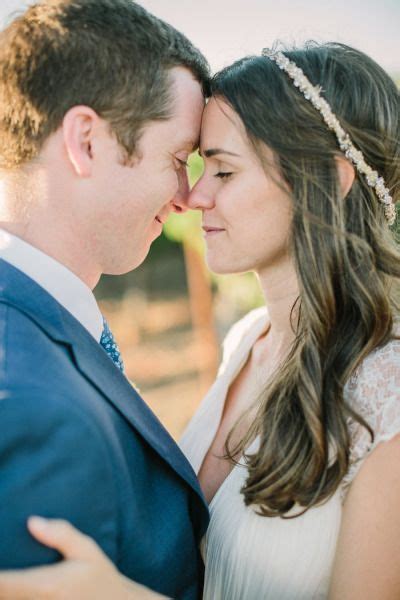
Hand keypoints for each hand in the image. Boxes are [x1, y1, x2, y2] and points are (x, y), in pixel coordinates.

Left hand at [0, 517, 166, 599]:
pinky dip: (12, 595)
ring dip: (5, 589)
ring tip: (9, 574)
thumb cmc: (99, 577)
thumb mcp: (87, 550)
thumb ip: (60, 535)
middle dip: (0, 579)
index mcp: (45, 585)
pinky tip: (15, 587)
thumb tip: (31, 521)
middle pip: (0, 594)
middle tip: (5, 562)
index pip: (2, 583)